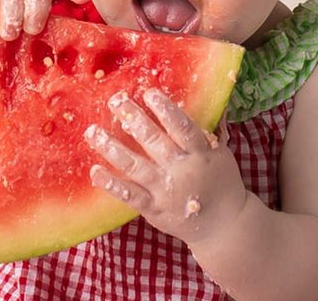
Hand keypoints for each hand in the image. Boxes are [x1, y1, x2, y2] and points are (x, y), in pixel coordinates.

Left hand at [83, 88, 247, 246]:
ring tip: (92, 131)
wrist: (224, 226)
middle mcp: (182, 170)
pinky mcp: (153, 209)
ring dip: (111, 147)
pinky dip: (111, 183)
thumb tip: (211, 98)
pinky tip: (94, 171)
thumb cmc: (222, 182)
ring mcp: (165, 191)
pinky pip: (129, 195)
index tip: (148, 92)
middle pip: (153, 141)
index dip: (165, 109)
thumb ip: (212, 129)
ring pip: (134, 165)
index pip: (182, 127)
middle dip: (133, 118)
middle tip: (115, 100)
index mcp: (201, 154)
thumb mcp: (222, 154)